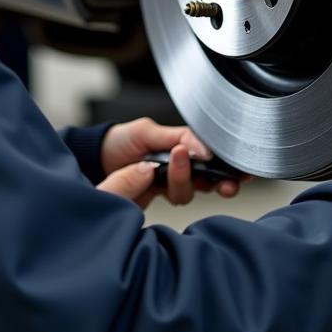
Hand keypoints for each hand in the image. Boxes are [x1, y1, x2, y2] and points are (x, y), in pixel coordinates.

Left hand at [96, 116, 242, 208]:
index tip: (237, 169)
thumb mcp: (147, 130)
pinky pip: (170, 201)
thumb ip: (176, 137)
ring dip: (184, 179)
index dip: (227, 164)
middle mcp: (178, 170)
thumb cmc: (121, 140)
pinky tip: (155, 179)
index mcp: (181, 149)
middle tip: (228, 185)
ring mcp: (166, 186)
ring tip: (171, 161)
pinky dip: (171, 189)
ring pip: (188, 192)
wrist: (94, 159)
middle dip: (222, 183)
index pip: (210, 156)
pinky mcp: (153, 201)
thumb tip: (204, 150)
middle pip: (208, 180)